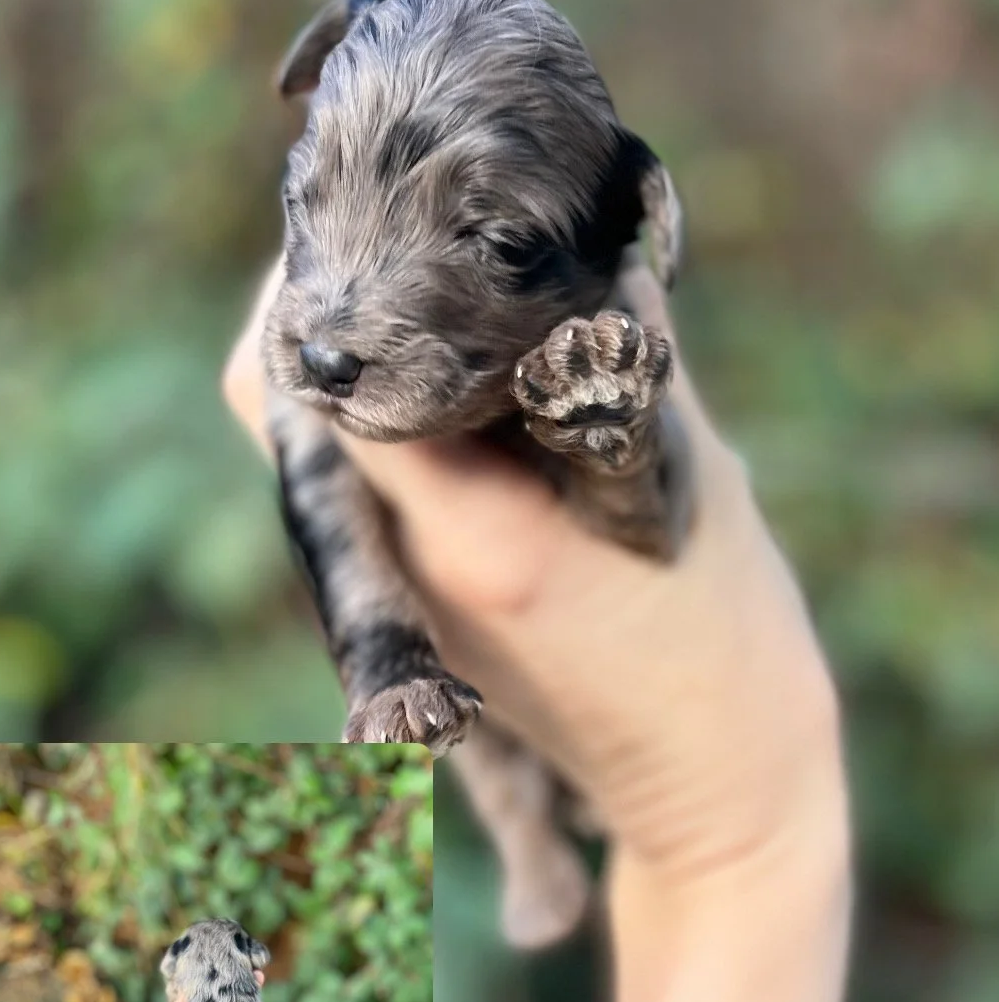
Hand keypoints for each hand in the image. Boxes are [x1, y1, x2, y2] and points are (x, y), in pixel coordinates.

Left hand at [224, 266, 850, 1001]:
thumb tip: (563, 240)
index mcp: (468, 532)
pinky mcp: (404, 607)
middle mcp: (401, 566)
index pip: (321, 377)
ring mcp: (392, 596)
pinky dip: (371, 417)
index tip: (370, 213)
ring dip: (336, 360)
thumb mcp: (690, 467)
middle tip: (379, 237)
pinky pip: (352, 481)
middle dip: (308, 308)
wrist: (713, 789)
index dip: (323, 280)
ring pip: (303, 439)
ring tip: (408, 290)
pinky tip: (438, 375)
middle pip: (273, 404)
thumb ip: (607, 352)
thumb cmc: (729, 629)